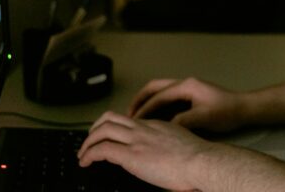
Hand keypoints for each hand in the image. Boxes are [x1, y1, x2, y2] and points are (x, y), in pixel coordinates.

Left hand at [77, 110, 212, 190]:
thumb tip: (169, 165)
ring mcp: (137, 140)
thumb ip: (170, 151)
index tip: (109, 138)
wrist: (201, 162)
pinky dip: (89, 154)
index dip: (114, 128)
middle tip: (89, 141)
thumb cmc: (199, 161)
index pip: (128, 121)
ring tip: (83, 153)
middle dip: (95, 128)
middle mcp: (144, 129)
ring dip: (88, 141)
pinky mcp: (131, 155)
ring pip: (102, 130)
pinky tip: (86, 162)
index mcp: (157, 126)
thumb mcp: (182, 148)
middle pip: (110, 118)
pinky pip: (102, 149)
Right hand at [128, 77, 246, 132]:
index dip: (145, 109)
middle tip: (129, 115)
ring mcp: (187, 89)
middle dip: (140, 100)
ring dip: (148, 102)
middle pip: (154, 87)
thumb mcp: (204, 117)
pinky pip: (168, 98)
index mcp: (187, 86)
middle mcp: (185, 84)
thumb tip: (165, 126)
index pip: (159, 96)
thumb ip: (183, 121)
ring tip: (137, 117)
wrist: (244, 109)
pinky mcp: (190, 96)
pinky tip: (154, 119)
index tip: (134, 121)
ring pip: (160, 91)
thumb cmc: (227, 111)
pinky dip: (157, 106)